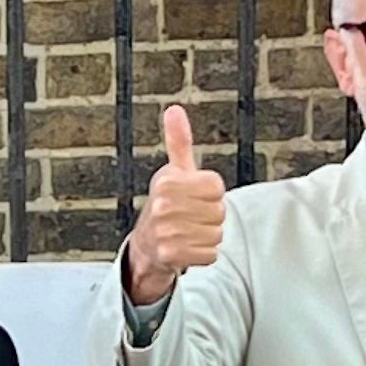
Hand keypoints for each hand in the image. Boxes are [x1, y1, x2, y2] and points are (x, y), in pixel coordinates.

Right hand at [124, 103, 226, 304]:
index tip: (195, 196)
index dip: (212, 193)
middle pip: (219, 211)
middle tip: (191, 217)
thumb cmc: (166, 204)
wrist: (146, 245)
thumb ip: (179, 143)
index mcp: (167, 181)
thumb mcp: (173, 172)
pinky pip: (211, 254)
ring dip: (208, 236)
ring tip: (189, 233)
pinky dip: (204, 254)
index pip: (217, 186)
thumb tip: (174, 109)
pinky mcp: (171, 256)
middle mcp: (164, 205)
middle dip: (211, 216)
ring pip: (217, 234)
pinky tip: (188, 248)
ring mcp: (166, 232)